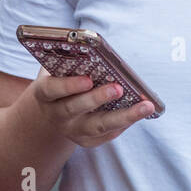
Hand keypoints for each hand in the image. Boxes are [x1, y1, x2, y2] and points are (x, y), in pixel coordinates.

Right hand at [16, 69, 155, 148]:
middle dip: (97, 99)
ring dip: (123, 116)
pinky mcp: (86, 141)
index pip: (52, 89)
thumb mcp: (58, 70)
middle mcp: (57, 115)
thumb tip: (95, 48)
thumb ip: (70, 61)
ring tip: (145, 106)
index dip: (69, 85)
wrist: (50, 113)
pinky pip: (107, 134)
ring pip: (97, 126)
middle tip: (118, 88)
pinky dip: (125, 123)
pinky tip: (142, 112)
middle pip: (75, 109)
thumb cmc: (60, 81)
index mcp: (45, 94)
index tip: (88, 79)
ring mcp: (71, 131)